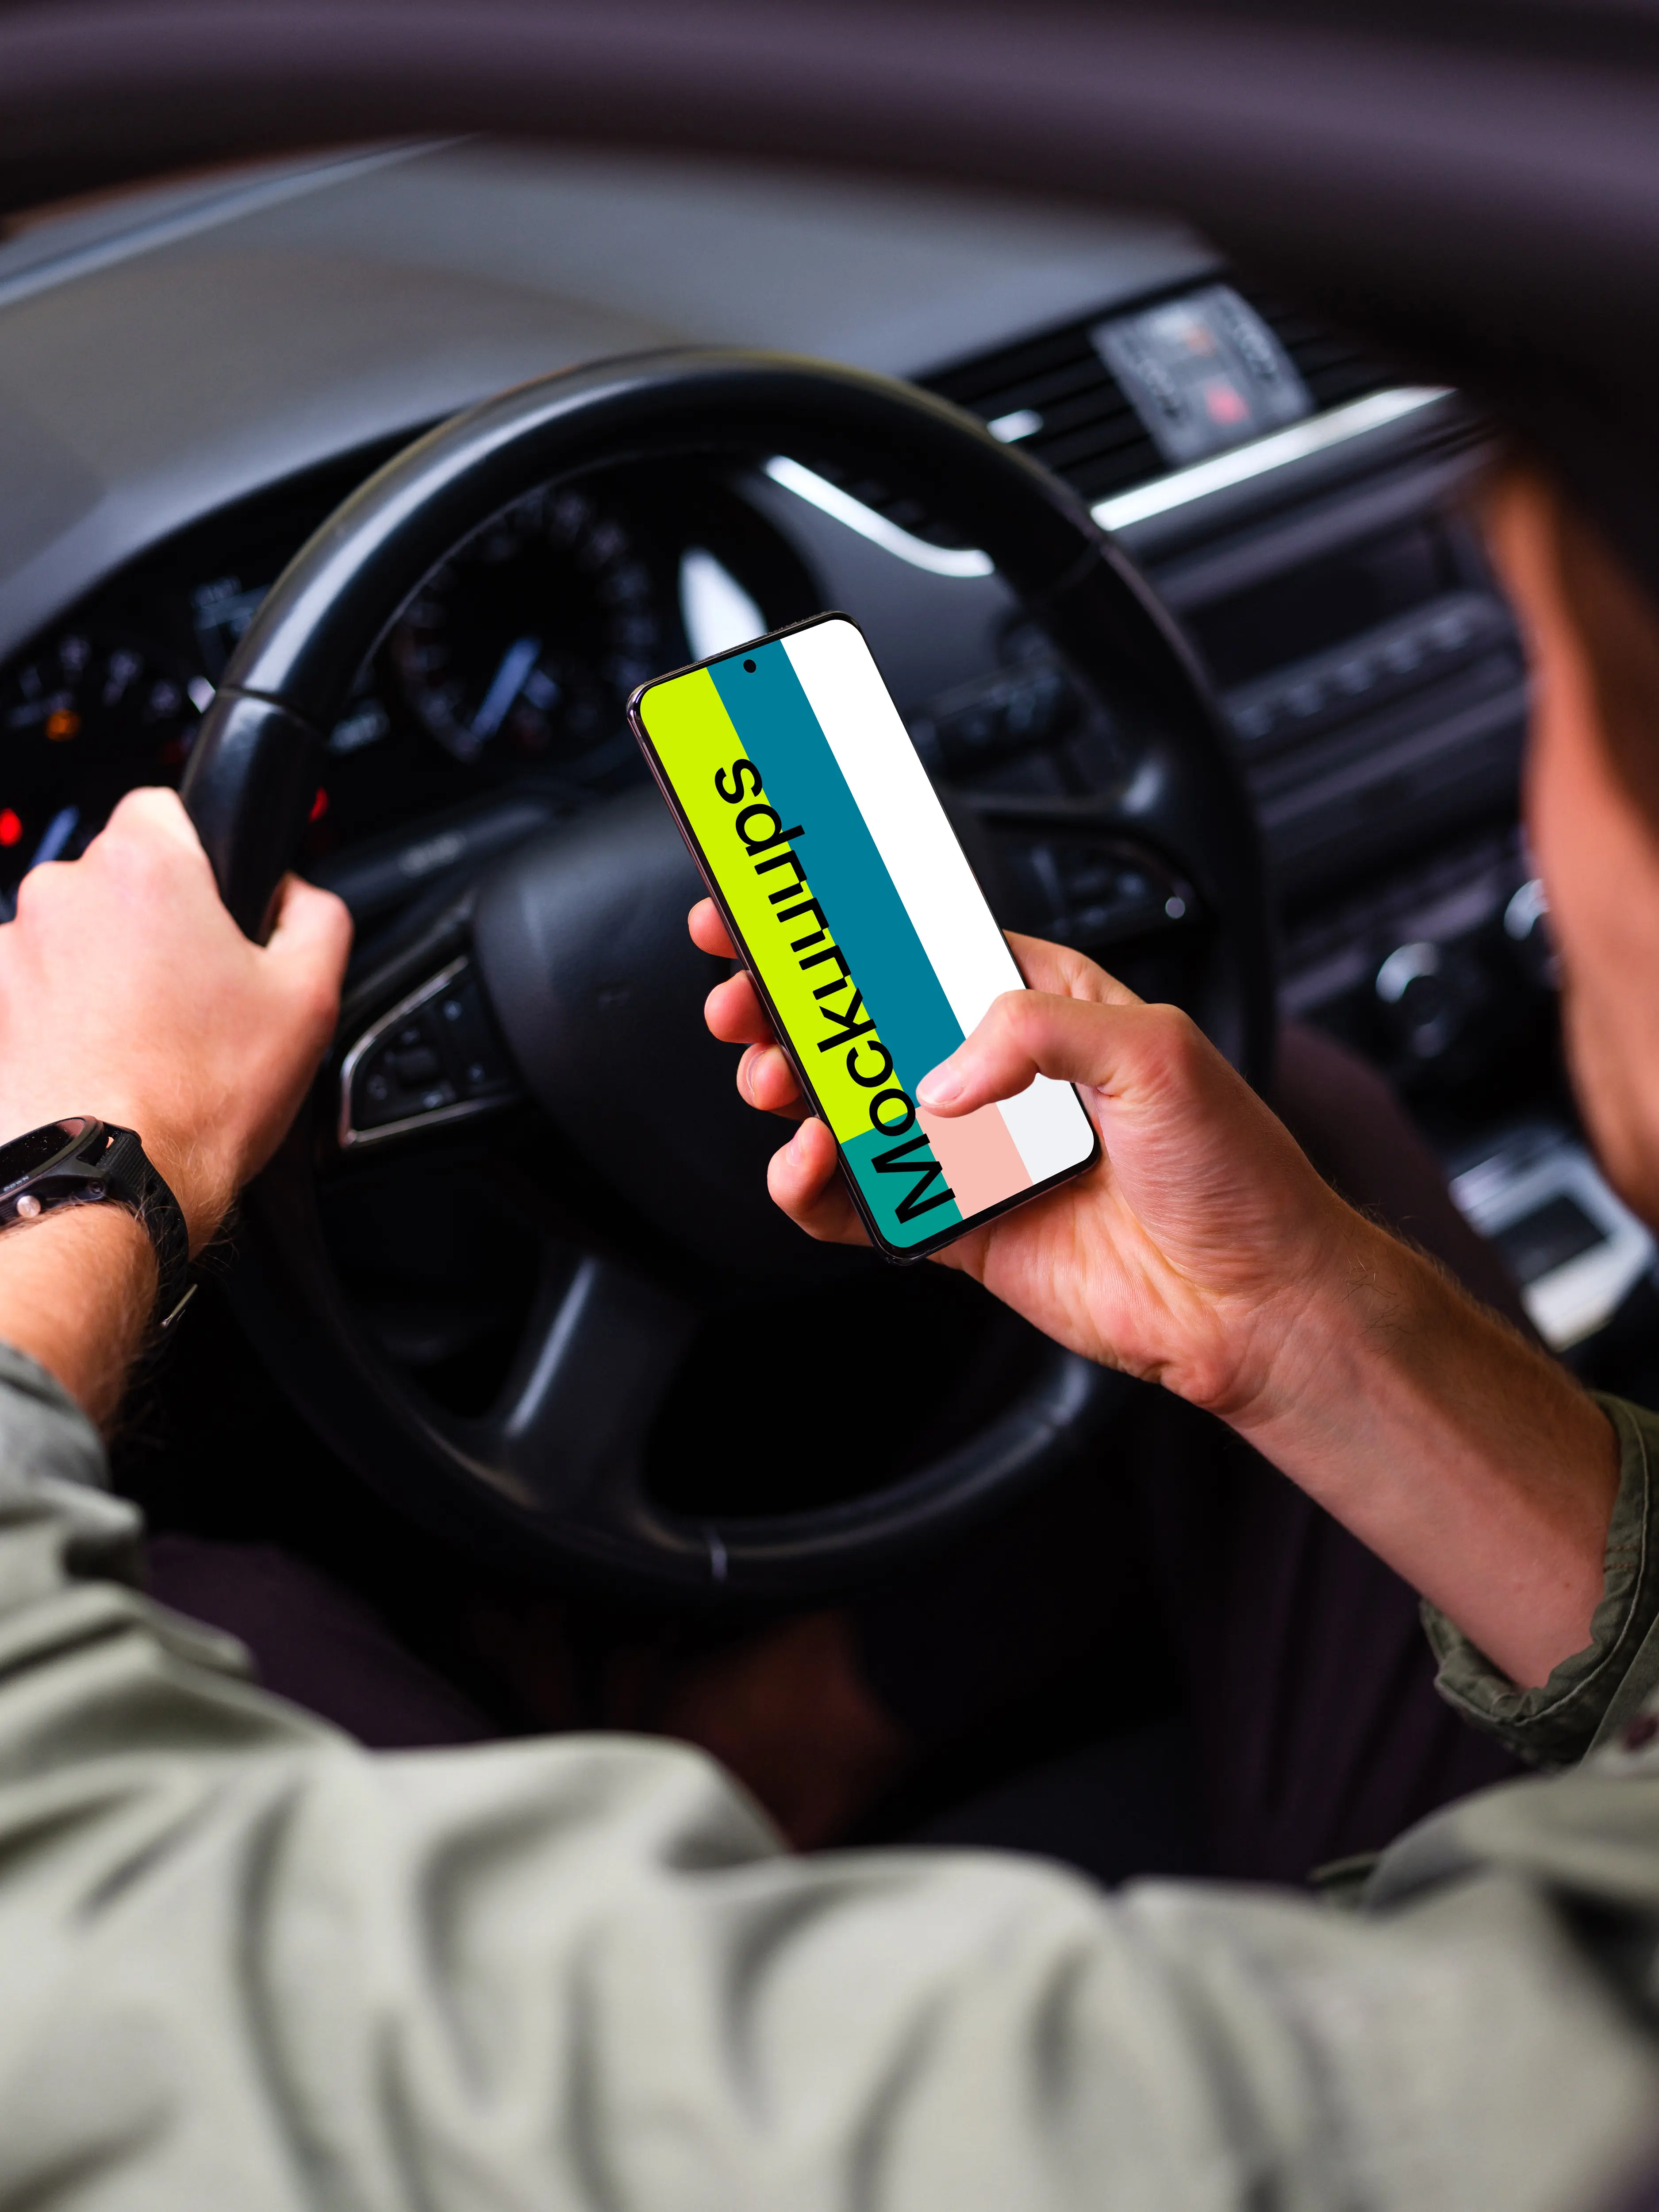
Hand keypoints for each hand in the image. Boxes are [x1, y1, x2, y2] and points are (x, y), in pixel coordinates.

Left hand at [0, 789, 350, 1250]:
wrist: (107, 1179)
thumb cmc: (200, 1096)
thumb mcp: (313, 999)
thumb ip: (317, 917)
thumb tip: (297, 897)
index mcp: (146, 866)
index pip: (168, 805)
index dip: (204, 856)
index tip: (219, 910)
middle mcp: (64, 891)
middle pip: (121, 876)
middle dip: (158, 920)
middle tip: (199, 992)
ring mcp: (13, 948)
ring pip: (78, 934)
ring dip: (109, 969)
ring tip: (152, 1038)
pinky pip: (39, 988)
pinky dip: (69, 1014)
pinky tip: (107, 1060)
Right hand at [695, 900, 1351, 1421]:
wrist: (1257, 1303)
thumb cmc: (1236, 1173)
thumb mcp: (1155, 1053)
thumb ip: (1036, 1031)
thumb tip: (938, 1074)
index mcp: (1045, 1004)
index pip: (924, 945)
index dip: (846, 923)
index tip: (776, 904)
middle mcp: (1000, 1074)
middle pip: (865, 1025)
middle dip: (791, 1008)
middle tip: (743, 1002)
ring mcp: (972, 1151)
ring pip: (849, 1111)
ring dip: (794, 1093)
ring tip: (775, 1086)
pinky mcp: (957, 1227)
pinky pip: (864, 1204)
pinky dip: (817, 1187)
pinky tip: (808, 1167)